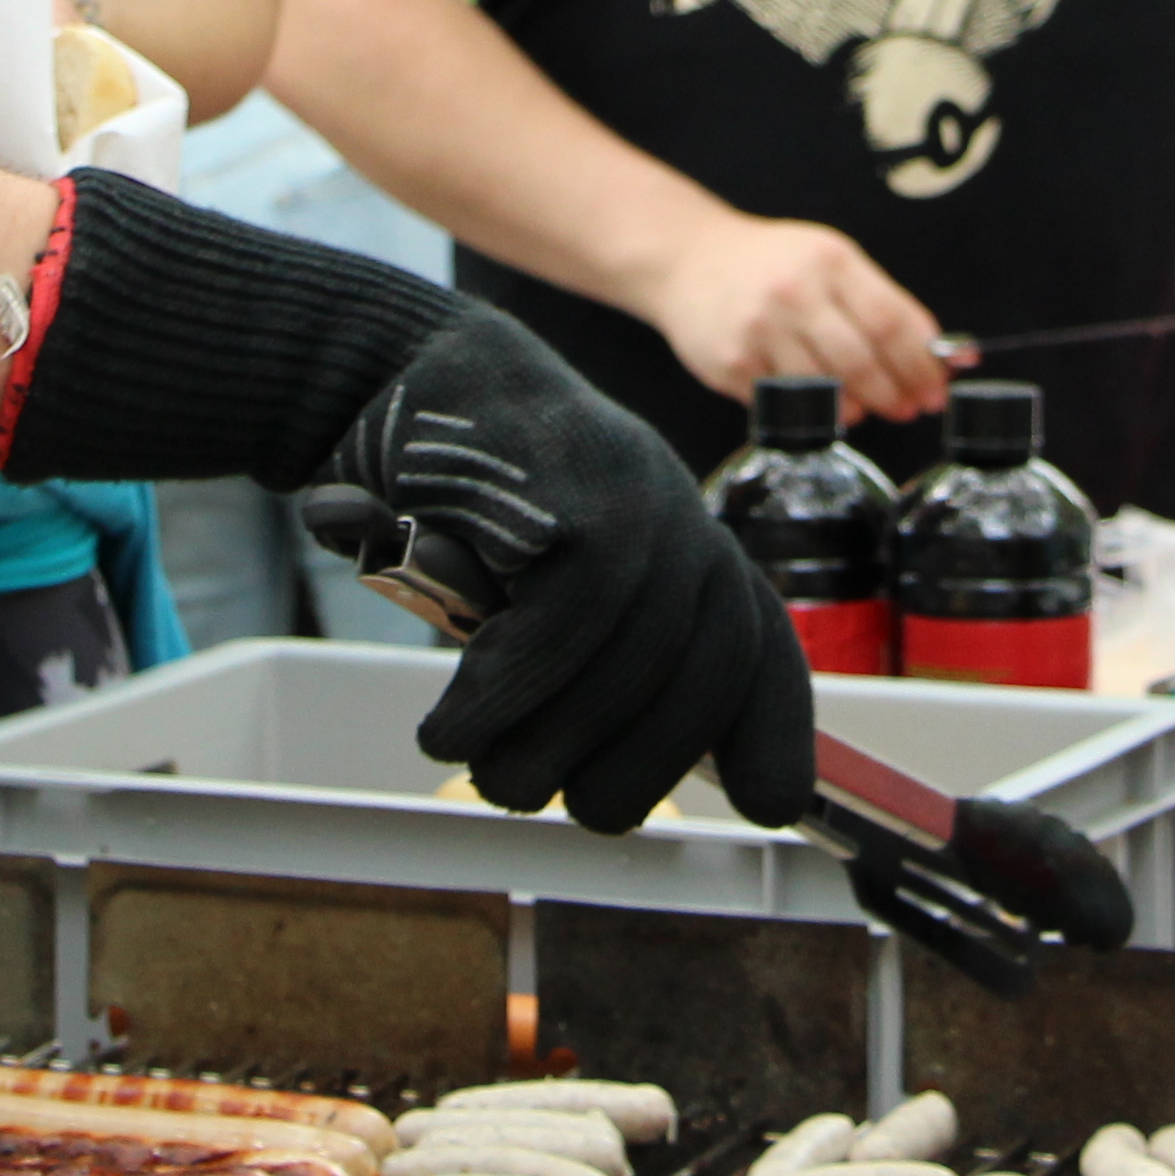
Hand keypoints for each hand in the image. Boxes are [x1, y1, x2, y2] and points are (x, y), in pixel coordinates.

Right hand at [312, 303, 816, 833]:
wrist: (401, 369)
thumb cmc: (465, 494)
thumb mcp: (542, 576)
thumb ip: (590, 650)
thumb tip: (609, 769)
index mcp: (687, 542)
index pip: (757, 646)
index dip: (773, 733)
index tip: (771, 805)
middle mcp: (682, 519)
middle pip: (700, 677)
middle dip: (633, 768)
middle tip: (558, 802)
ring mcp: (638, 501)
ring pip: (626, 664)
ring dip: (548, 744)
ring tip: (490, 773)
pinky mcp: (574, 496)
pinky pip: (559, 628)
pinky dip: (500, 696)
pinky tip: (453, 725)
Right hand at [634, 210, 949, 425]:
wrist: (687, 258)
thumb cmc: (771, 263)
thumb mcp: (830, 259)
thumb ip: (884, 302)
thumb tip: (948, 354)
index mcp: (828, 261)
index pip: (890, 321)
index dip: (921, 363)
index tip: (937, 387)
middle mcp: (793, 292)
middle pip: (860, 361)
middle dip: (894, 393)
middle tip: (909, 408)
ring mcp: (758, 330)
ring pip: (824, 389)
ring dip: (856, 408)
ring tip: (866, 409)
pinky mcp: (730, 362)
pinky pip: (783, 401)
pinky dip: (811, 411)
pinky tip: (823, 406)